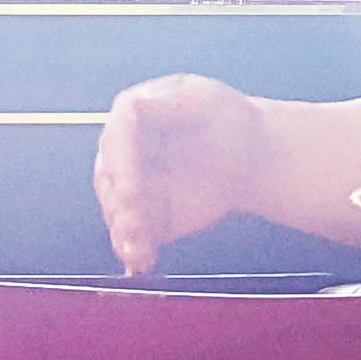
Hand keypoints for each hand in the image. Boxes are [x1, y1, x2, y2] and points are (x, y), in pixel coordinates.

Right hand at [93, 73, 268, 273]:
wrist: (251, 153)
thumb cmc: (226, 117)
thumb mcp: (202, 97)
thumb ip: (166, 103)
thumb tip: (129, 109)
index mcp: (130, 118)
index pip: (115, 140)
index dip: (121, 166)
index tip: (132, 189)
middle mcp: (123, 155)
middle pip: (109, 180)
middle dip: (120, 204)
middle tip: (136, 223)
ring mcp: (133, 188)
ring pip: (117, 212)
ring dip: (125, 230)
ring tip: (140, 248)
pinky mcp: (148, 217)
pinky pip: (134, 238)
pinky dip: (135, 251)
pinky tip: (143, 261)